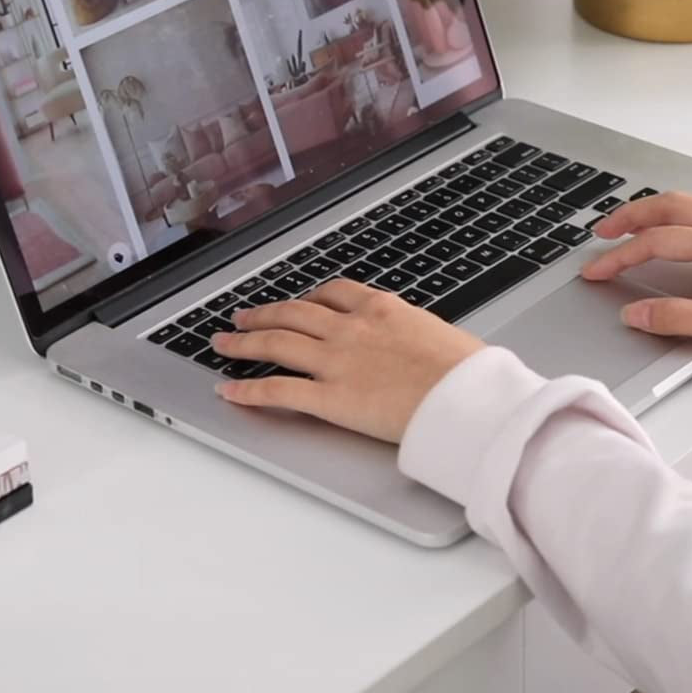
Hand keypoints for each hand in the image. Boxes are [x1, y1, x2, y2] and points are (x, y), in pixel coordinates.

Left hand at [212, 281, 485, 442]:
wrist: (466, 399)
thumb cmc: (467, 373)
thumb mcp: (441, 336)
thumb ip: (415, 335)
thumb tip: (418, 345)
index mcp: (381, 309)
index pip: (334, 292)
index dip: (308, 296)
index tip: (298, 300)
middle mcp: (351, 328)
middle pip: (293, 313)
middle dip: (263, 314)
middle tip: (242, 317)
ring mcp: (336, 361)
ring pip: (276, 343)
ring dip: (244, 342)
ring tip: (224, 343)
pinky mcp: (328, 398)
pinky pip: (277, 390)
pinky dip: (248, 390)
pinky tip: (229, 391)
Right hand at [581, 192, 691, 363]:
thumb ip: (677, 318)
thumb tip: (637, 313)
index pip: (656, 243)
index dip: (619, 257)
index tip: (596, 271)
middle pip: (670, 206)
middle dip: (630, 215)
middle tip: (603, 231)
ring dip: (657, 209)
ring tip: (635, 222)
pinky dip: (685, 213)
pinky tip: (685, 227)